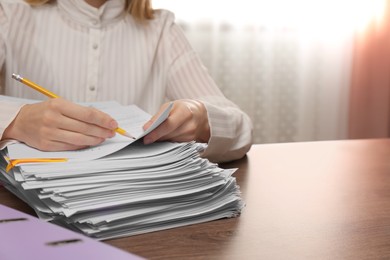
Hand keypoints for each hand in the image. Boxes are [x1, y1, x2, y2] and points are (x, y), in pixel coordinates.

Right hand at [2, 98, 117, 150]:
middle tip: (112, 132)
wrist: (20, 121)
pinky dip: (83, 145)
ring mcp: (49, 133)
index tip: (113, 123)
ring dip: (95, 139)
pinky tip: (90, 142)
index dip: (103, 120)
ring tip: (103, 138)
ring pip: (80, 139)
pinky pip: (71, 146)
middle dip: (102, 131)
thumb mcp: (60, 104)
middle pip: (86, 128)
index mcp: (58, 105)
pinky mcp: (47, 145)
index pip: (88, 114)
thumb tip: (101, 119)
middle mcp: (53, 119)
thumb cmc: (44, 111)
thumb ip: (79, 111)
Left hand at [142, 99, 209, 143]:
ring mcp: (191, 136)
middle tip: (144, 139)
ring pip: (170, 141)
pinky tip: (162, 139)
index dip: (156, 132)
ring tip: (151, 138)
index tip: (145, 137)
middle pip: (168, 135)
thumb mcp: (171, 106)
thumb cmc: (182, 108)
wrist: (200, 115)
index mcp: (185, 112)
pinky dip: (167, 142)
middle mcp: (190, 126)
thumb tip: (146, 128)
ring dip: (160, 140)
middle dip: (155, 137)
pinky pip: (174, 144)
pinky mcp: (190, 143)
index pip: (169, 125)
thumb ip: (158, 116)